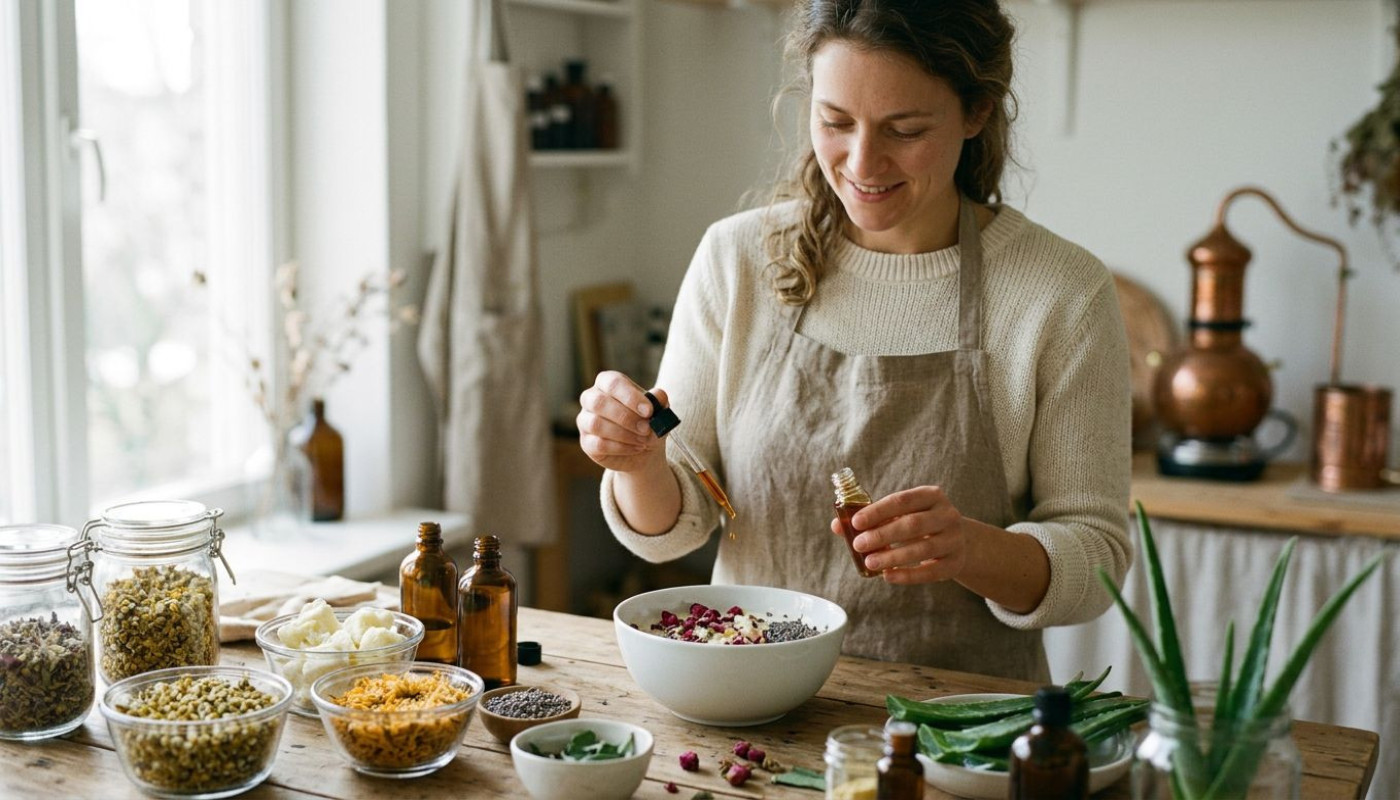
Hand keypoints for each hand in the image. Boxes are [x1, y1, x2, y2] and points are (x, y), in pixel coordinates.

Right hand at [577, 371, 667, 472]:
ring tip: (643, 440)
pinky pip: (598, 444)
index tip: (648, 411)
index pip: (613, 383)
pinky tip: (636, 448)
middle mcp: (591, 398)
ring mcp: (585, 421)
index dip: (630, 396)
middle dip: (625, 417)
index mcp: (607, 383)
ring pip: (596, 424)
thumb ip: (658, 400)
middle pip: (599, 402)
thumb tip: (658, 396)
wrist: (644, 447)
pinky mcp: (586, 442)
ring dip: (624, 434)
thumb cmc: (647, 420)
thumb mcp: (658, 409)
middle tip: (646, 428)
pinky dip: (621, 447)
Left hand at [830, 486, 967, 584]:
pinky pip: (931, 572)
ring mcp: (955, 540)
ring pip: (923, 549)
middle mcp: (947, 515)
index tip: (856, 522)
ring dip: (893, 556)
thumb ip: (872, 518)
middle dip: (883, 534)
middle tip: (859, 544)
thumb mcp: (901, 515)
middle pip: (913, 524)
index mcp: (931, 495)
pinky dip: (908, 575)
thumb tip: (837, 525)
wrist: (959, 541)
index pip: (902, 500)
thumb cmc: (920, 524)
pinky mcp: (956, 563)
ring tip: (870, 562)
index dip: (878, 511)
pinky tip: (887, 576)